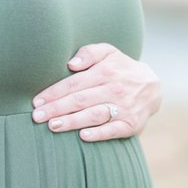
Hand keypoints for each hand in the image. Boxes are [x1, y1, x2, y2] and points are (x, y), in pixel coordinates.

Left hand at [32, 44, 161, 141]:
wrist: (152, 86)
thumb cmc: (120, 68)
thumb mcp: (108, 52)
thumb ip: (89, 53)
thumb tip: (71, 64)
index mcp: (105, 71)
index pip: (74, 83)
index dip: (54, 92)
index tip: (37, 101)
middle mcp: (114, 89)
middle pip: (80, 100)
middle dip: (56, 108)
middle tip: (36, 116)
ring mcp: (124, 107)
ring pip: (94, 115)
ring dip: (72, 121)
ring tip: (53, 126)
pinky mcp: (131, 124)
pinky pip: (113, 130)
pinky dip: (99, 133)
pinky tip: (83, 136)